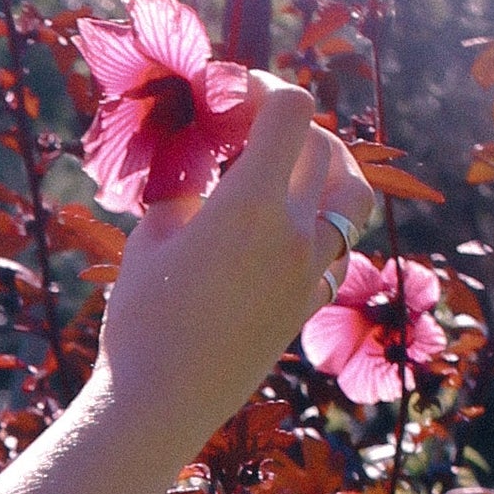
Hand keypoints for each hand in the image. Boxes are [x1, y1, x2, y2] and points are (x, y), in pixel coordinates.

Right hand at [95, 75, 378, 460]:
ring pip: (353, 198)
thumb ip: (186, 190)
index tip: (230, 95)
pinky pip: (337, 250)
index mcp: (252, 205)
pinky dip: (319, 227)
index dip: (262, 88)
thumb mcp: (151, 238)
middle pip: (322, 146)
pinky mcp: (308, 306)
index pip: (291, 110)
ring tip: (293, 171)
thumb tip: (199, 164)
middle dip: (287, 126)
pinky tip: (282, 232)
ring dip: (329, 170)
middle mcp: (296, 234)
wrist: (158, 405)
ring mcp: (311, 273)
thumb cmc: (139, 321)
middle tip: (247, 129)